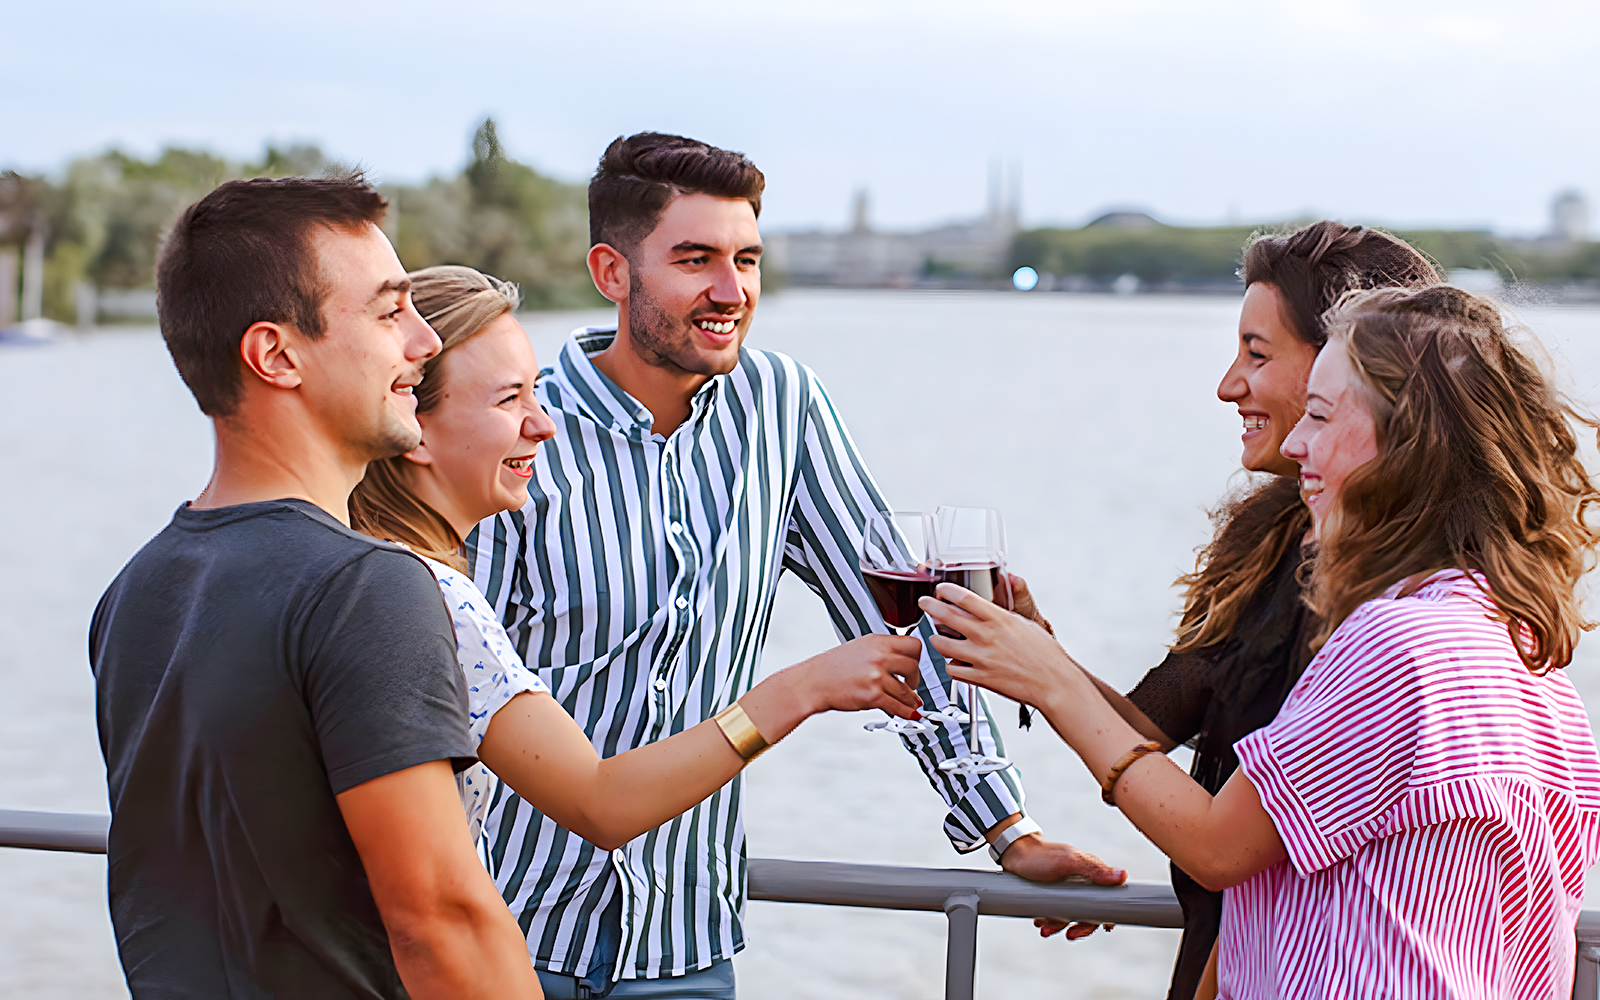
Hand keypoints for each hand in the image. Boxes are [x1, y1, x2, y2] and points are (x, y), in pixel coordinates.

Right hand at [791, 634, 924, 719]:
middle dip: (915, 679)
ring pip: (907, 690)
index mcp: (877, 641)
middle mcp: (879, 656)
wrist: (814, 682)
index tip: (915, 665)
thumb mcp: (859, 648)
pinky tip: (909, 713)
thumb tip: (903, 662)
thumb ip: (882, 651)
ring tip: (911, 702)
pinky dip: (906, 711)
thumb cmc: (832, 667)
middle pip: (913, 667)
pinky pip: (897, 706)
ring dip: (911, 699)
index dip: (917, 657)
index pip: (913, 645)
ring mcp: (876, 676)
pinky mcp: (873, 695)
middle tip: (911, 684)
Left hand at [918, 583, 1084, 710]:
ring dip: (936, 639)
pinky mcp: (979, 678)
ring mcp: (981, 658)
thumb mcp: (1025, 624)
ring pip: (942, 644)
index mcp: (999, 619)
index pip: (964, 598)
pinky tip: (954, 662)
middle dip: (930, 607)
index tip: (941, 589)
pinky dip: (950, 665)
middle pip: (946, 616)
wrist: (1054, 683)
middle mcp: (987, 636)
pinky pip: (952, 670)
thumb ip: (1004, 614)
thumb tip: (994, 604)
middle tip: (925, 604)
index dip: (947, 590)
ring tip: (937, 636)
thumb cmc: (1045, 655)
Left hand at [1001, 833, 1123, 941]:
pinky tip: (1039, 921)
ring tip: (1044, 928)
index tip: (1104, 928)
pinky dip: (1048, 919)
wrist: (1013, 851)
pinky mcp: (1052, 892)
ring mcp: (1066, 888)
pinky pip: (1055, 911)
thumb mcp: (1067, 862)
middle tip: (1069, 935)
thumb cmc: (1040, 854)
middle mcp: (1081, 881)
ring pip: (1069, 913)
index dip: (1108, 914)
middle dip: (1080, 926)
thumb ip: (1094, 869)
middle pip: (1089, 911)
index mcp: (1090, 872)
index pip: (1108, 897)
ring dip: (1059, 925)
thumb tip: (1123, 876)